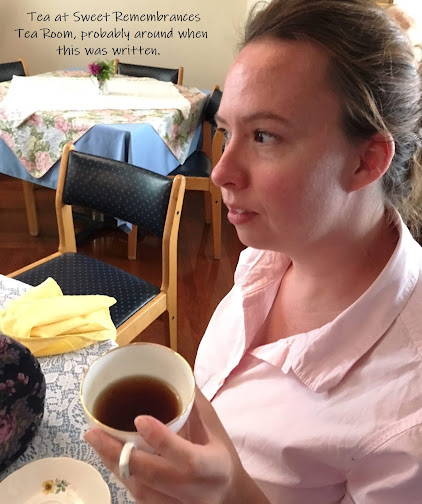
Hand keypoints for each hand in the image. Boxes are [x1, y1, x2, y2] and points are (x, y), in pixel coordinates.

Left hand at [84, 386, 269, 503]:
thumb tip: (175, 369)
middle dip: (119, 454)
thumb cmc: (221, 457)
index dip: (162, 441)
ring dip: (113, 464)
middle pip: (152, 477)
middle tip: (93, 432)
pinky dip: (121, 475)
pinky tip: (108, 457)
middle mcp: (195, 493)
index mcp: (212, 467)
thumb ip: (194, 402)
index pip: (186, 457)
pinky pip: (138, 496)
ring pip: (139, 489)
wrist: (230, 499)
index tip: (139, 419)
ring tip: (95, 441)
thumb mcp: (215, 428)